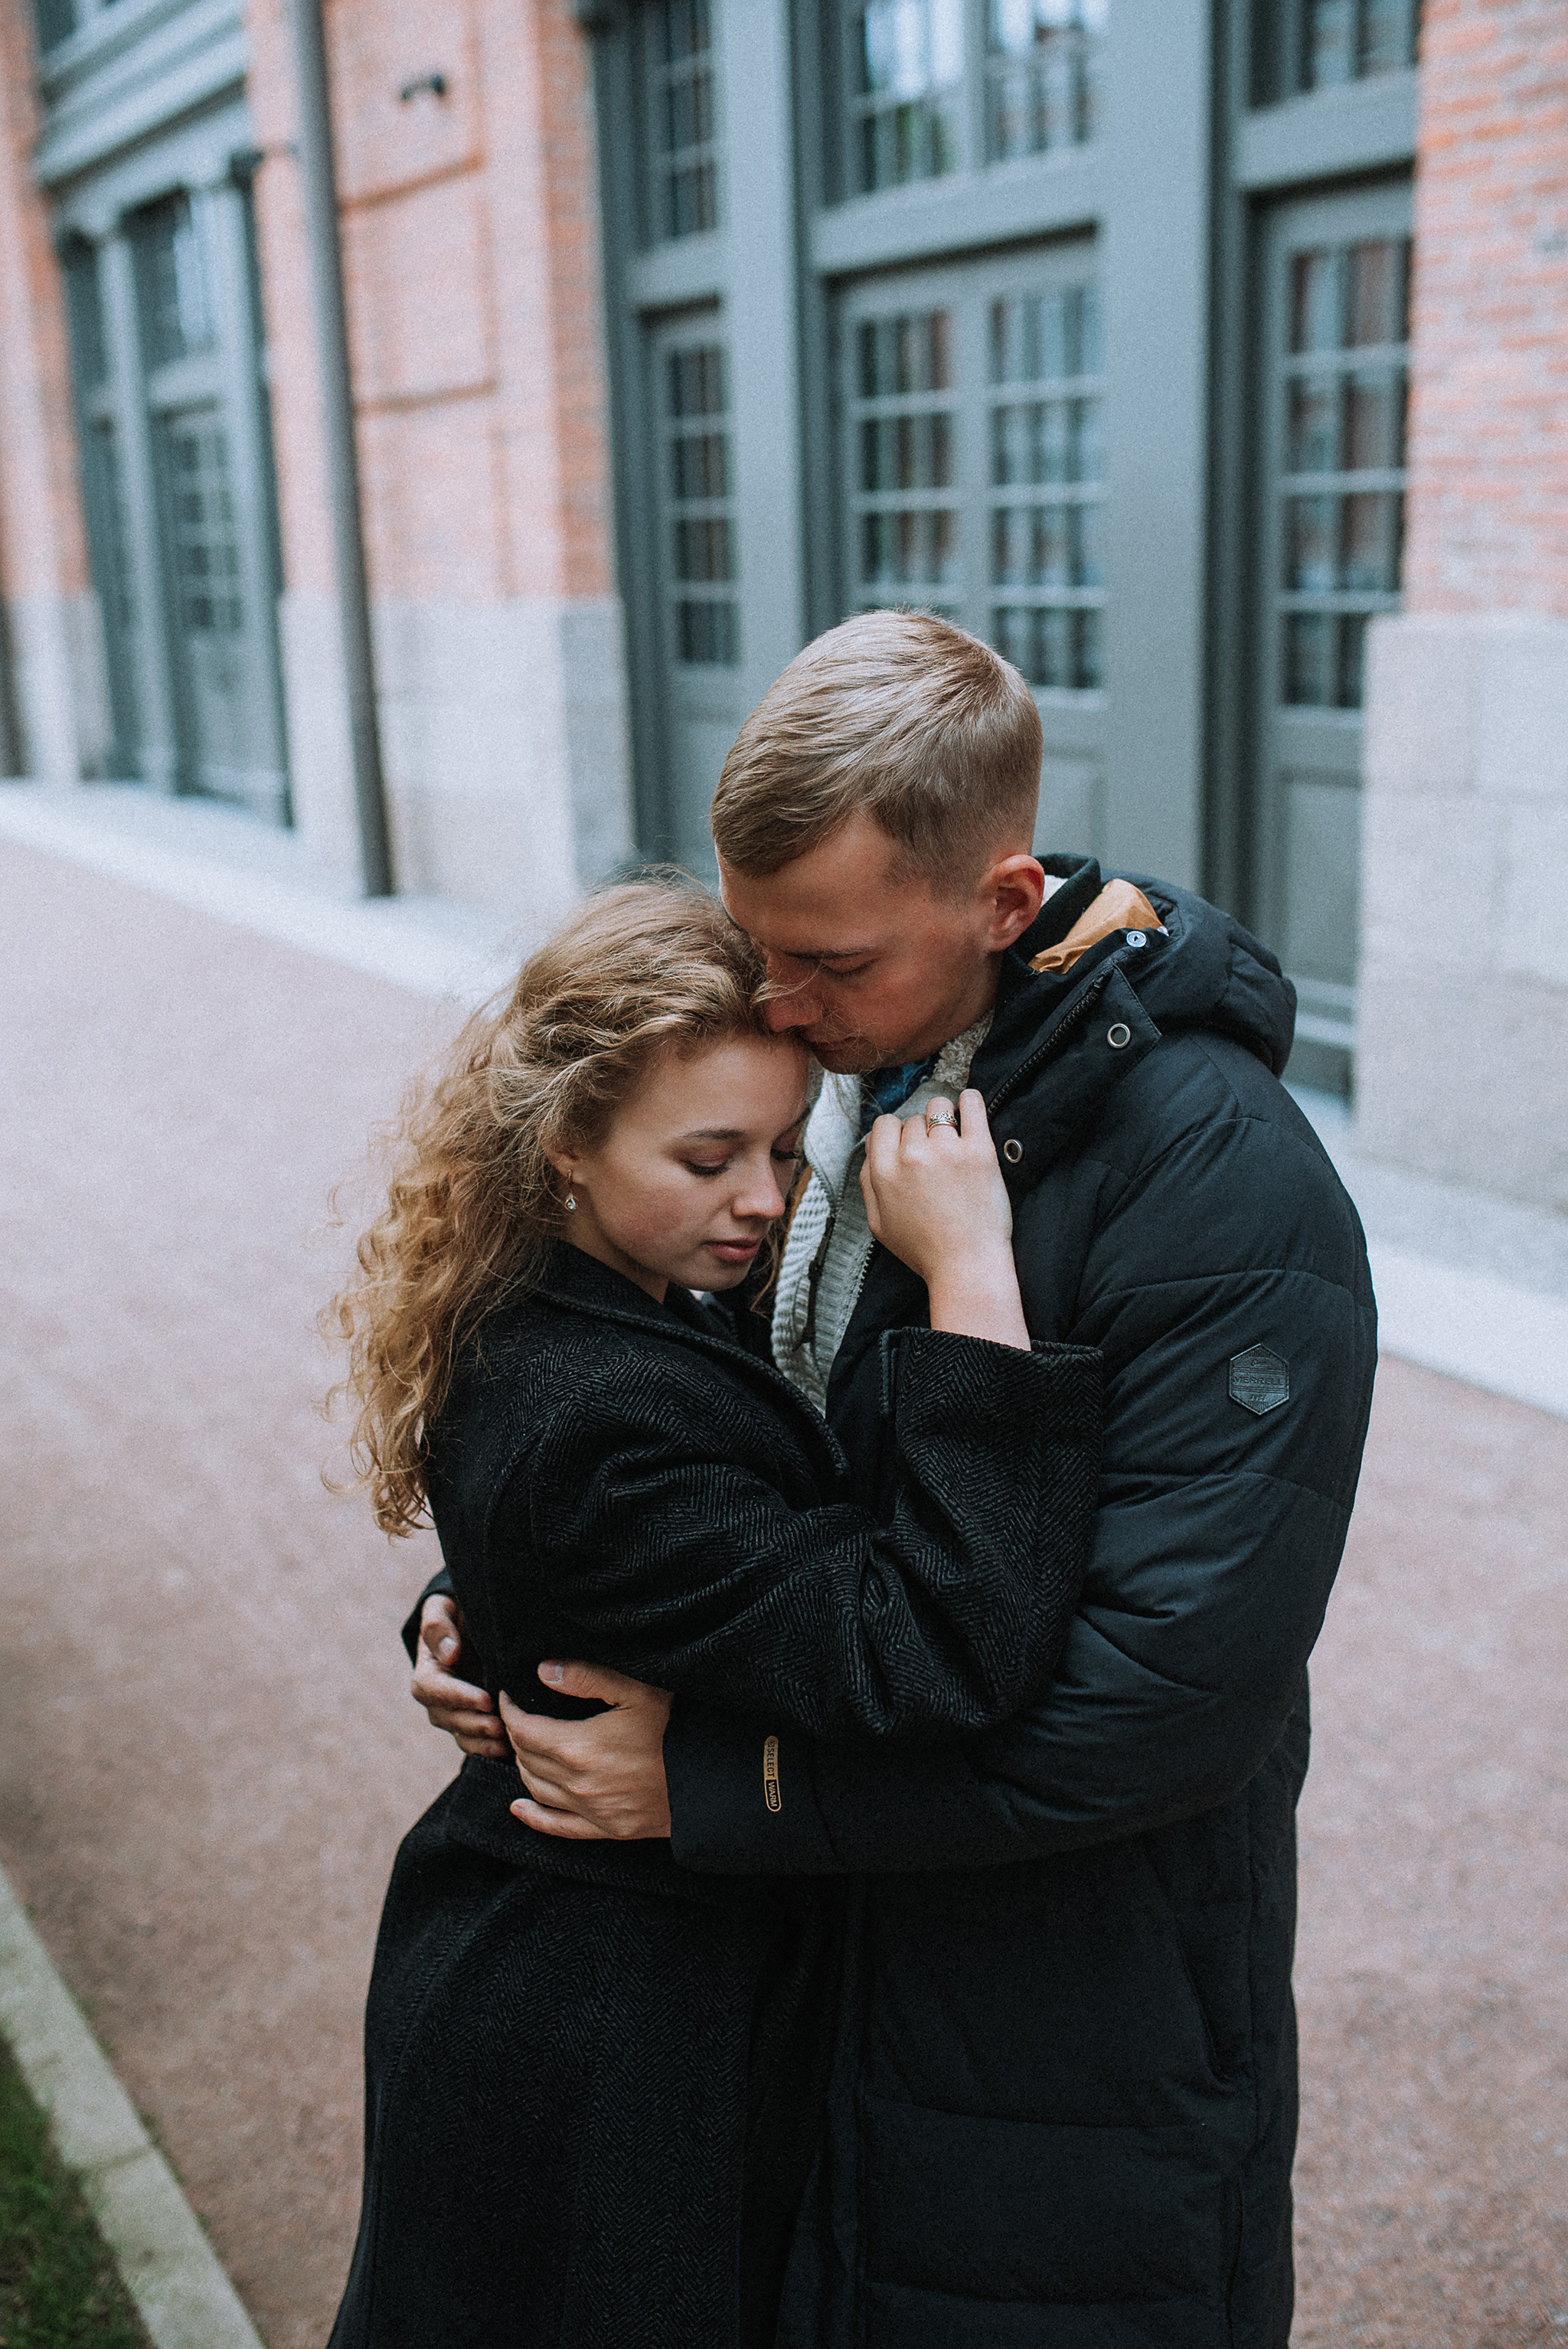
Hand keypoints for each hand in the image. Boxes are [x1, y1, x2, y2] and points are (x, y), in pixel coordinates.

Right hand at [411, 1595, 506, 1757]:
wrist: (470, 1625)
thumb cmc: (457, 1611)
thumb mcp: (444, 1607)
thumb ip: (438, 1625)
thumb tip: (449, 1654)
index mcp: (427, 1669)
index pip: (434, 1689)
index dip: (458, 1697)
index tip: (485, 1699)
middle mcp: (435, 1696)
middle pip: (446, 1717)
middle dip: (473, 1723)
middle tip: (499, 1725)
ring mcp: (451, 1711)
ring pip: (460, 1733)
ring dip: (481, 1741)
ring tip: (506, 1742)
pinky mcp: (468, 1720)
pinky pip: (472, 1741)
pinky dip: (487, 1748)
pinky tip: (507, 1750)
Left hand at [501, 1663, 673, 1841]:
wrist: (714, 1781)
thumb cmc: (679, 1729)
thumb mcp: (638, 1691)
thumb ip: (587, 1677)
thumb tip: (543, 1670)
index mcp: (578, 1747)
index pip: (524, 1729)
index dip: (510, 1711)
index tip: (509, 1696)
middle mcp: (577, 1785)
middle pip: (527, 1758)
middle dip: (517, 1734)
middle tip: (521, 1716)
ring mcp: (592, 1811)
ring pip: (536, 1789)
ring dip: (524, 1766)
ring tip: (525, 1746)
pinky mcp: (608, 1829)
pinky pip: (558, 1828)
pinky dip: (534, 1817)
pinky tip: (520, 1807)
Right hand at [860, 1088, 1012, 1280]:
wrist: (967, 1266)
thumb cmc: (924, 1250)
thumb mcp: (878, 1223)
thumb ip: (869, 1183)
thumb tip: (872, 1150)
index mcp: (884, 1172)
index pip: (883, 1124)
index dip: (896, 1135)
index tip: (909, 1147)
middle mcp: (911, 1155)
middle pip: (913, 1118)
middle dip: (923, 1133)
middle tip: (937, 1158)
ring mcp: (946, 1150)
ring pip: (939, 1107)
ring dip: (945, 1117)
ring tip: (954, 1137)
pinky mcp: (979, 1150)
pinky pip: (973, 1104)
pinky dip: (971, 1101)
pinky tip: (970, 1107)